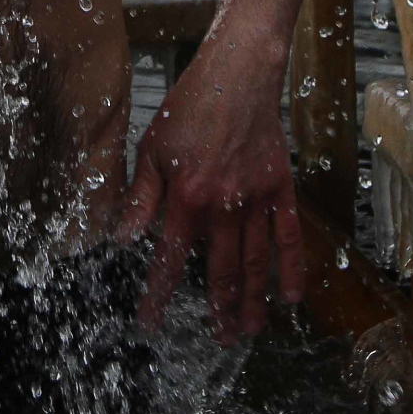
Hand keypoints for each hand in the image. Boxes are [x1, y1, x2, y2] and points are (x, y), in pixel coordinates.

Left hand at [116, 48, 302, 343]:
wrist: (238, 74)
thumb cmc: (191, 106)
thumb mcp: (152, 148)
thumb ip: (140, 198)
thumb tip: (121, 238)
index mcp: (186, 197)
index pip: (170, 258)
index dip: (159, 294)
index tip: (150, 321)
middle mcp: (223, 205)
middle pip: (220, 272)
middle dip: (216, 310)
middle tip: (215, 339)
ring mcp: (256, 200)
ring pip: (254, 264)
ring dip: (250, 302)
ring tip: (246, 331)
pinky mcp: (281, 189)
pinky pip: (289, 237)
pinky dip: (291, 269)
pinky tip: (290, 297)